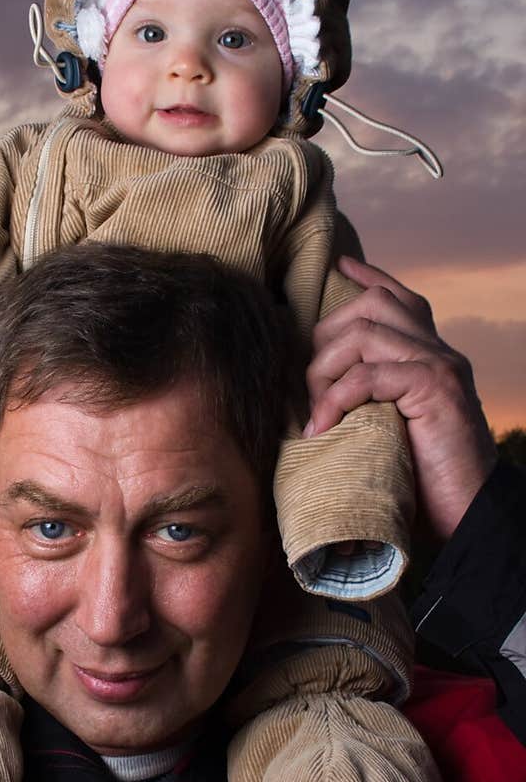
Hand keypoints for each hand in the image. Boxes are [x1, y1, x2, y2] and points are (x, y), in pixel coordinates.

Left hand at [305, 256, 497, 540]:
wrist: (472, 514)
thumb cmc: (427, 482)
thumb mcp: (392, 429)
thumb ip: (372, 401)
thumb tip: (320, 397)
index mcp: (433, 357)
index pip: (401, 299)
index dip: (368, 279)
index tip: (340, 267)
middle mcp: (440, 353)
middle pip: (371, 306)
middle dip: (325, 339)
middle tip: (310, 390)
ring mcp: (439, 367)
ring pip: (363, 333)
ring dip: (324, 371)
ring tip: (314, 413)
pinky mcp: (434, 390)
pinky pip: (368, 375)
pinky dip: (335, 398)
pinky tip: (323, 426)